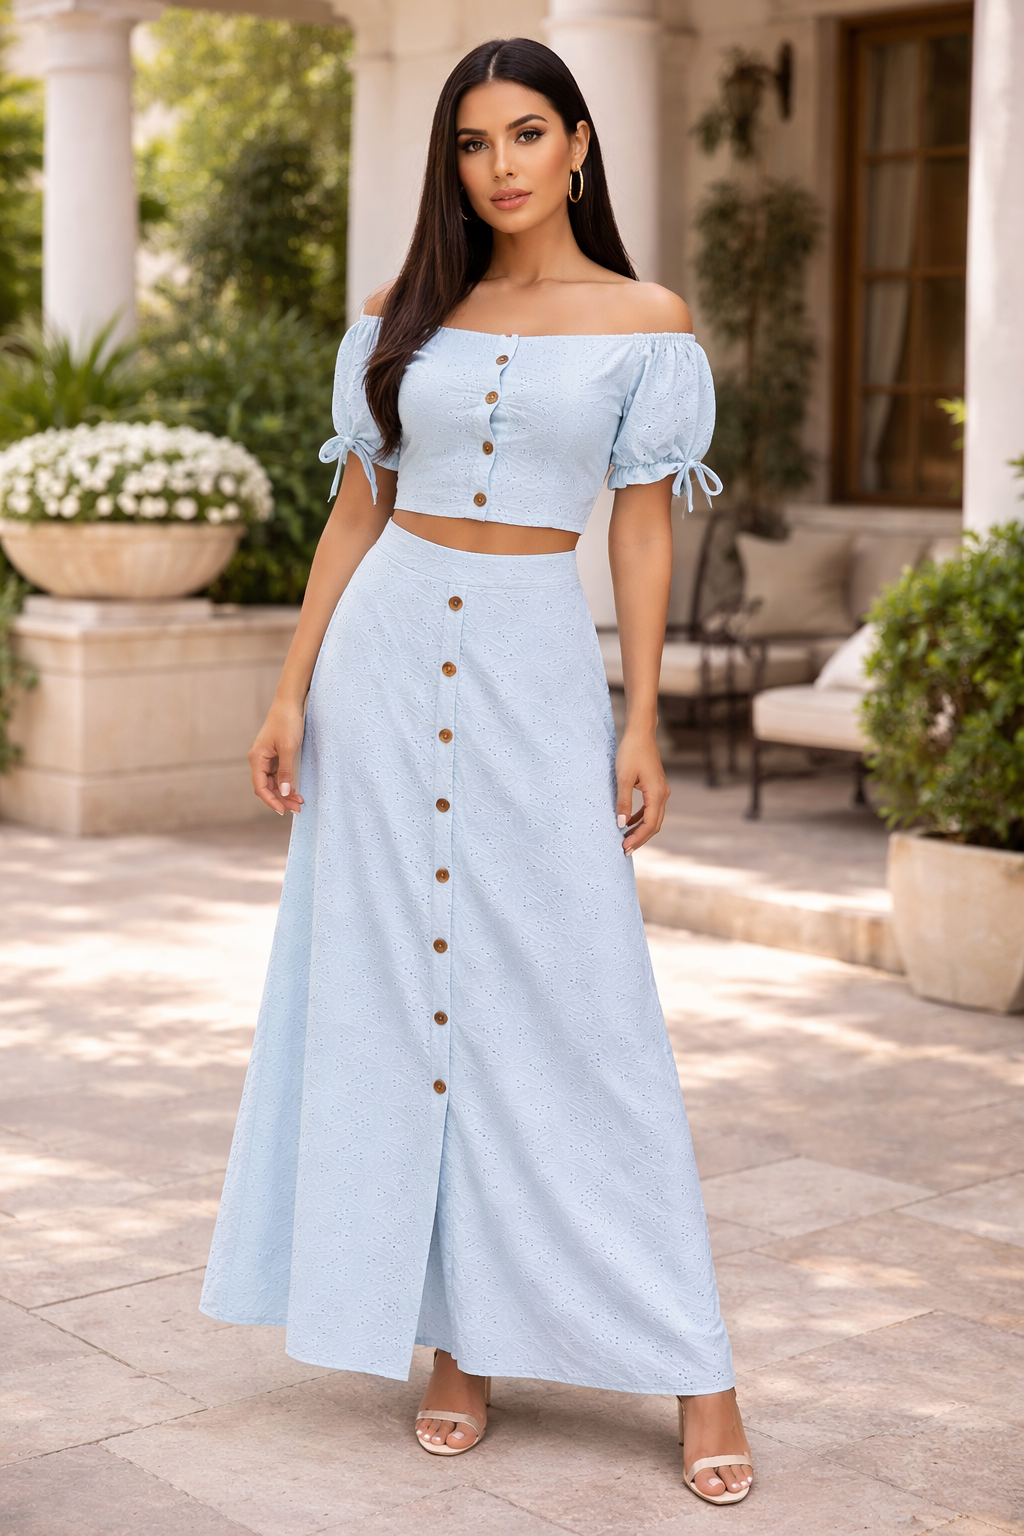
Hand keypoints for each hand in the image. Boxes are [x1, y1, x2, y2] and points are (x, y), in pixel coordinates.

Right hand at [248, 703, 305, 815]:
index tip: (284, 810)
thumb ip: (286, 771)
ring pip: (274, 782)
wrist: (290, 703)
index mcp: (257, 759)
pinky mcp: (275, 756)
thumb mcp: (288, 748)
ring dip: (285, 793)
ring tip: (300, 802)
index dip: (271, 801)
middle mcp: (259, 760)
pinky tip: (296, 790)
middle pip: (267, 787)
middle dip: (281, 799)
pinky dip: (287, 783)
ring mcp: (267, 758)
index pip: (260, 787)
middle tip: (298, 808)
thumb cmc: (287, 722)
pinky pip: (278, 775)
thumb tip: (284, 792)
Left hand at [615, 728, 669, 855]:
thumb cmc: (631, 752)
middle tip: (625, 850)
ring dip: (641, 830)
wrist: (641, 733)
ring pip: (654, 818)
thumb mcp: (623, 778)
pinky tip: (629, 823)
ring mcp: (661, 790)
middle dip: (640, 839)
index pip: (650, 824)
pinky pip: (651, 809)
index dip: (638, 838)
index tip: (624, 847)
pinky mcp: (656, 787)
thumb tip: (621, 823)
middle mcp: (663, 794)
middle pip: (654, 824)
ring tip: (627, 840)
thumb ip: (623, 802)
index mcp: (656, 794)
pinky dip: (641, 818)